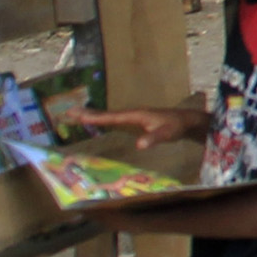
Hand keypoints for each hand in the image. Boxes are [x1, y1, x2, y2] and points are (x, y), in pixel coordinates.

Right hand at [81, 102, 198, 151]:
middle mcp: (132, 113)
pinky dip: (102, 120)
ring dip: (92, 115)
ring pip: (109, 116)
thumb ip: (154, 138)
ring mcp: (134, 117)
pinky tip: (98, 123)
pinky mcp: (137, 121)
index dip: (94, 117)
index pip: (111, 117)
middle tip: (67, 112)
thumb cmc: (177, 126)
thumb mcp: (167, 133)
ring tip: (75, 115)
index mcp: (136, 114)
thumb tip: (139, 144)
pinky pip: (115, 120)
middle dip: (86, 113)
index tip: (77, 115)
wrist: (188, 121)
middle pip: (105, 114)